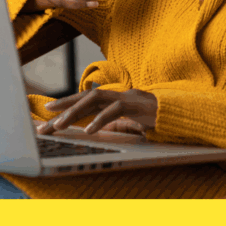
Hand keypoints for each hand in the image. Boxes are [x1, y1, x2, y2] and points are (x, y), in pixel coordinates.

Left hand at [37, 89, 157, 135]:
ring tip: (59, 125)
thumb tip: (95, 128)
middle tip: (45, 122)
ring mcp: (126, 97)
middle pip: (84, 98)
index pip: (86, 100)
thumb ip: (114, 124)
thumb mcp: (130, 124)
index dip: (67, 104)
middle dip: (63, 108)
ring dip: (75, 112)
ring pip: (94, 100)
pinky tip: (88, 131)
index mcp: (114, 99)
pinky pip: (114, 111)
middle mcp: (117, 94)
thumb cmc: (156, 119)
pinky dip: (100, 120)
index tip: (48, 112)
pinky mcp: (135, 105)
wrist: (180, 115)